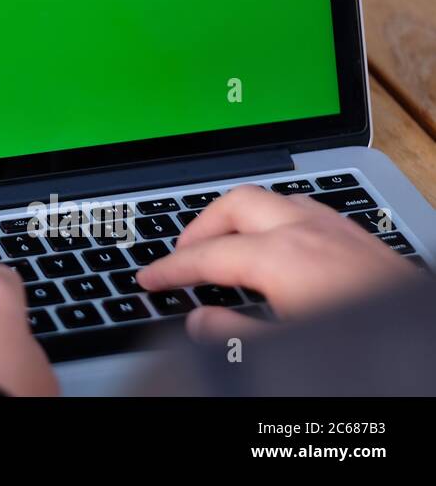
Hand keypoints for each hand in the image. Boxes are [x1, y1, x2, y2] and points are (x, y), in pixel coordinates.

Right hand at [137, 184, 416, 340]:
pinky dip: (274, 222)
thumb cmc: (372, 353)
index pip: (208, 256)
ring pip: (272, 201)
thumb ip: (237, 335)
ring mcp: (340, 230)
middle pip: (236, 205)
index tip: (148, 280)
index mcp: (283, 257)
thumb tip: (200, 321)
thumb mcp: (290, 352)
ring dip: (238, 219)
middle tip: (180, 257)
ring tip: (222, 247)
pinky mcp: (362, 239)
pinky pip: (303, 211)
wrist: (434, 349)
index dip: (171, 269)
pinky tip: (276, 248)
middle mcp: (309, 231)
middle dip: (200, 226)